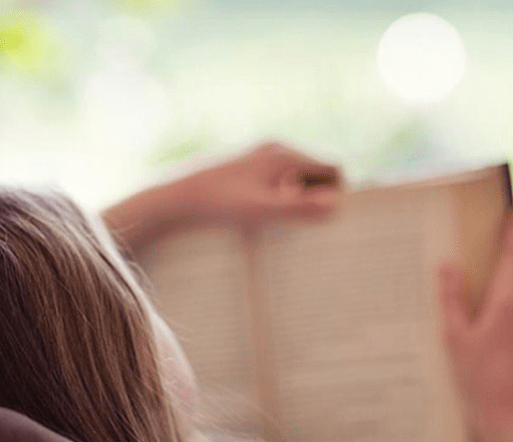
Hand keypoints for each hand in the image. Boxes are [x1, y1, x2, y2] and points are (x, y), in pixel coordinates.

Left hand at [103, 141, 342, 250]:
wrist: (175, 195)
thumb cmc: (218, 203)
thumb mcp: (261, 210)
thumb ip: (299, 208)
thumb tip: (335, 204)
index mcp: (284, 154)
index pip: (333, 168)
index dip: (336, 193)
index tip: (326, 218)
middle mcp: (275, 148)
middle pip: (316, 171)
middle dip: (316, 195)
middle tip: (302, 223)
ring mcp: (259, 154)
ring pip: (296, 175)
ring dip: (296, 197)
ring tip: (278, 219)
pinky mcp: (246, 165)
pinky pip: (278, 178)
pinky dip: (279, 195)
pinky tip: (261, 213)